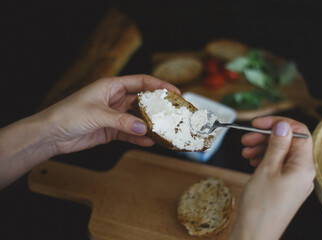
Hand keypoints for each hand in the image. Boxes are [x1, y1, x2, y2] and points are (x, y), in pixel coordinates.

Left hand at [40, 74, 179, 154]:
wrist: (51, 135)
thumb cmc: (68, 115)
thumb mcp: (97, 114)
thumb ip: (122, 121)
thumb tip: (144, 128)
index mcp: (112, 87)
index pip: (140, 82)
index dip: (158, 85)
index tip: (174, 91)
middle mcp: (115, 100)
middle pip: (142, 102)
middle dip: (158, 108)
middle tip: (173, 114)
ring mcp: (114, 116)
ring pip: (138, 119)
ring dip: (150, 125)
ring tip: (165, 131)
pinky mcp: (111, 131)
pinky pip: (130, 133)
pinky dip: (139, 138)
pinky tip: (149, 142)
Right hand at [231, 116, 314, 239]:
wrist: (254, 234)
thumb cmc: (260, 206)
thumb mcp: (267, 169)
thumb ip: (277, 145)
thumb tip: (283, 126)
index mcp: (304, 167)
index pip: (299, 134)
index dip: (279, 124)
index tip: (259, 123)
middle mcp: (303, 173)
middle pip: (289, 143)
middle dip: (267, 137)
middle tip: (247, 137)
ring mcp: (294, 181)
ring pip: (281, 154)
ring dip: (263, 148)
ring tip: (245, 151)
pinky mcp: (285, 187)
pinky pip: (277, 166)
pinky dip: (264, 159)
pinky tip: (251, 160)